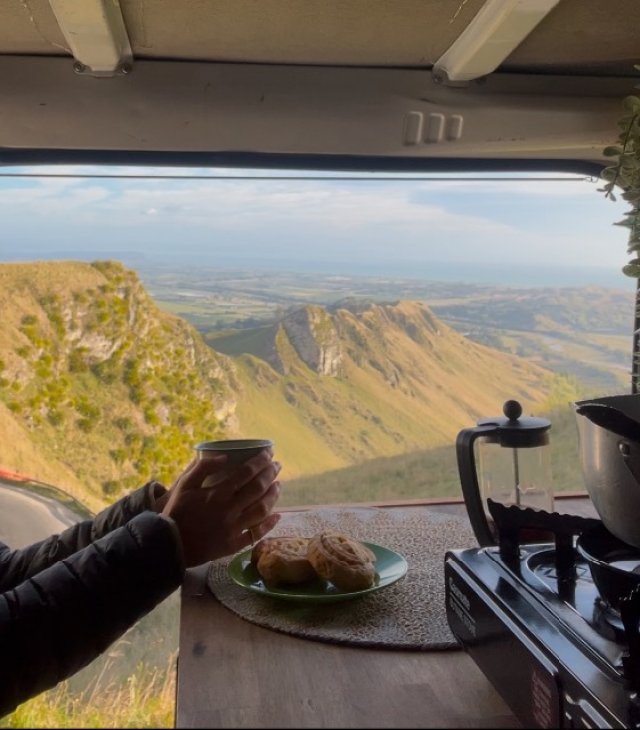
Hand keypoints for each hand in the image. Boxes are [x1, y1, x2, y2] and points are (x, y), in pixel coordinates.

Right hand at [160, 450, 281, 566]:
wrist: (169, 545)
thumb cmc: (176, 512)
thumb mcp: (184, 485)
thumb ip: (202, 468)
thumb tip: (225, 457)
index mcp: (218, 493)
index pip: (246, 472)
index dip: (261, 460)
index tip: (269, 453)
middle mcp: (230, 509)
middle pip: (258, 488)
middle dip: (271, 474)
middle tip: (278, 465)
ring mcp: (234, 528)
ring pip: (262, 509)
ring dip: (273, 495)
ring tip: (278, 485)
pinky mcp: (234, 544)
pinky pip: (256, 533)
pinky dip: (269, 524)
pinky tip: (277, 515)